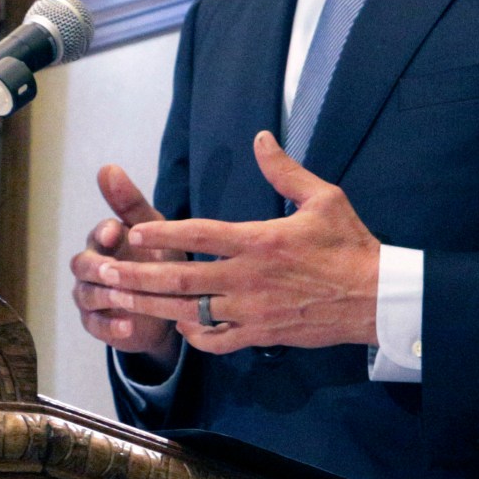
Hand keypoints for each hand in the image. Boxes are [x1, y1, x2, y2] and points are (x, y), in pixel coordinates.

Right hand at [70, 164, 183, 364]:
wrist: (168, 304)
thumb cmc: (157, 257)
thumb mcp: (152, 229)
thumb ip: (130, 203)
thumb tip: (107, 167)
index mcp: (105, 241)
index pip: (98, 233)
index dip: (104, 232)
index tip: (115, 232)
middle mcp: (93, 266)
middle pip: (82, 264)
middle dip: (96, 266)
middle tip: (112, 269)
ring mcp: (92, 295)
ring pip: (87, 294)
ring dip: (104, 295)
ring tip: (122, 298)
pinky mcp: (97, 323)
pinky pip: (96, 325)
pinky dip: (110, 326)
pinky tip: (128, 326)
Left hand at [91, 132, 382, 356]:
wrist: (376, 299)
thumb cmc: (351, 245)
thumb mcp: (324, 198)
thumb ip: (285, 171)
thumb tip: (260, 138)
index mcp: (259, 241)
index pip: (199, 234)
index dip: (163, 234)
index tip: (135, 232)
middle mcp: (247, 278)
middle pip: (180, 278)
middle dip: (136, 276)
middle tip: (103, 273)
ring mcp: (251, 311)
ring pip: (189, 311)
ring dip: (150, 307)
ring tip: (118, 302)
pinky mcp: (261, 335)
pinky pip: (216, 340)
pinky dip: (194, 334)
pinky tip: (179, 325)